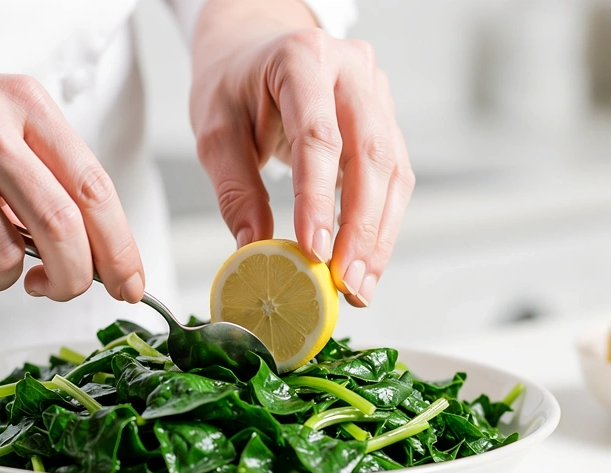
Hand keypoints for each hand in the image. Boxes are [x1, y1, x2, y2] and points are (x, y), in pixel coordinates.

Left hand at [189, 2, 412, 307]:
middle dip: (360, 228)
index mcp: (302, 58)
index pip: (319, 136)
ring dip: (378, 235)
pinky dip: (382, 224)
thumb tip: (256, 250)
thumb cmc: (232, 86)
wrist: (253, 48)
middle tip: (346, 283)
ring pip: (392, 170)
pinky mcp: (386, 120)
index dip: (319, 199)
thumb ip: (236, 190)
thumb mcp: (216, 132)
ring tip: (359, 285)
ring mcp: (376, 92)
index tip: (314, 251)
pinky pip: (394, 177)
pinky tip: (366, 261)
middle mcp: (351, 69)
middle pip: (370, 155)